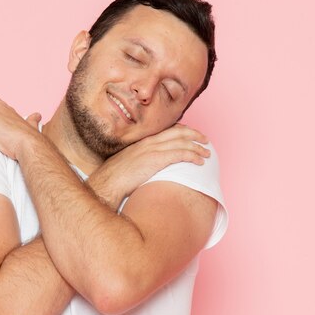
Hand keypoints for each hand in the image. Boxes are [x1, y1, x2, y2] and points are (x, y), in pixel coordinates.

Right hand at [87, 123, 209, 209]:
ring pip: (182, 142)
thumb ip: (139, 163)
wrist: (107, 183)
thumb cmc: (113, 179)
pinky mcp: (156, 159)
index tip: (191, 136)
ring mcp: (153, 149)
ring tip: (207, 153)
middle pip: (178, 132)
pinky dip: (193, 156)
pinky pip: (180, 154)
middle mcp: (149, 142)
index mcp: (142, 142)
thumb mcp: (127, 166)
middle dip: (195, 135)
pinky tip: (200, 162)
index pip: (167, 131)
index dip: (182, 132)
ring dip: (198, 147)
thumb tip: (147, 169)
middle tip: (205, 140)